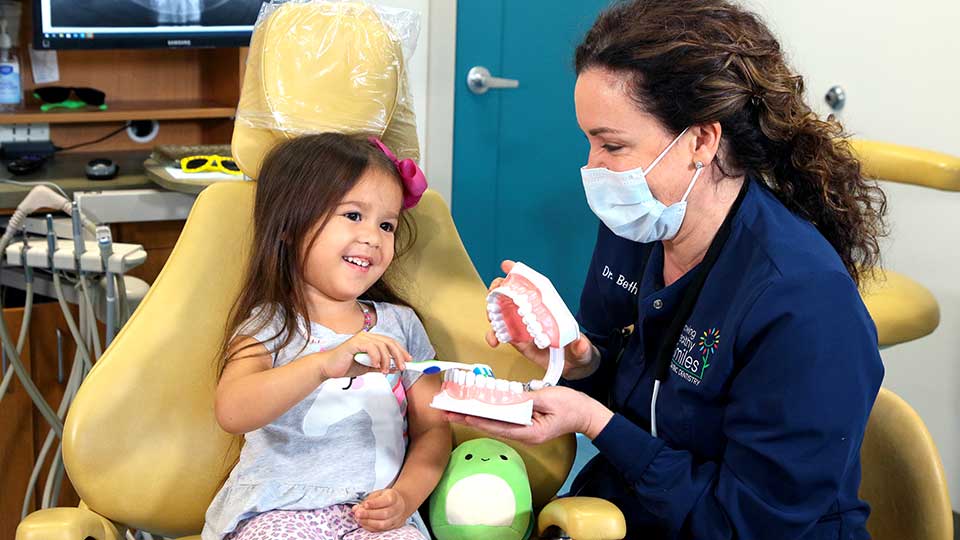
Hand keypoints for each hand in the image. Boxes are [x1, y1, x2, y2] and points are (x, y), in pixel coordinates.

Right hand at [319, 333, 411, 379]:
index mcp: (371, 340)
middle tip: (402, 366)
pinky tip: (376, 366)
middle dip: (399, 355)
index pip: (390, 342)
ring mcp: (361, 338)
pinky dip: (376, 357)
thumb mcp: (368, 368)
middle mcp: (367, 336)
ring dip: (387, 360)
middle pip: (389, 342)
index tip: (409, 360)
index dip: (401, 350)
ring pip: (381, 345)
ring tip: (385, 370)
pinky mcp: (354, 342)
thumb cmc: (345, 366)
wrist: (328, 368)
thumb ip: (381, 366)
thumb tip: (396, 367)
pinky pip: (371, 347)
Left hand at [353, 488, 408, 531]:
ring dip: (368, 522)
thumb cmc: (387, 498)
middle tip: (358, 513)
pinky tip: (363, 523)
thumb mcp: (378, 494)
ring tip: (359, 519)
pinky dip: (370, 527)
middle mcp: (397, 509)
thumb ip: (367, 501)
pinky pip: (381, 529)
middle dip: (369, 514)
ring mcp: (396, 519)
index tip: (365, 504)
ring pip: (383, 524)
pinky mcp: (392, 527)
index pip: (386, 500)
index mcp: (393, 497)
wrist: (399, 504)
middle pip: (384, 514)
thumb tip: (356, 508)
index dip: (375, 503)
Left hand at [446, 386, 613, 444]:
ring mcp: (524, 430)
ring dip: (476, 415)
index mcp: (528, 432)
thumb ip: (525, 398)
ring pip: (496, 423)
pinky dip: (490, 413)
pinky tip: (479, 407)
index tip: (459, 415)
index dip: (476, 419)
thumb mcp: (548, 397)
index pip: (496, 425)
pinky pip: (504, 419)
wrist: (587, 413)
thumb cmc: (571, 406)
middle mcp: (523, 434)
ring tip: (456, 410)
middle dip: (469, 418)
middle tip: (447, 412)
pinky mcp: (526, 424)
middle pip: (491, 426)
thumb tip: (503, 398)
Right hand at [486, 260, 597, 378]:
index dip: (518, 274)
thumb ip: (581, 346)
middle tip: (493, 296)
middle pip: (510, 295)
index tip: (507, 266)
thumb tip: (580, 343)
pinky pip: (500, 334)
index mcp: (546, 307)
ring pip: (501, 312)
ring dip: (492, 313)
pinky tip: (493, 341)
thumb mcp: (582, 348)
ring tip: (492, 320)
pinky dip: (493, 335)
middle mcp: (532, 313)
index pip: (532, 286)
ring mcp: (522, 326)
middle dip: (497, 291)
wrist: (572, 366)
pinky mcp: (516, 340)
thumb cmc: (578, 350)